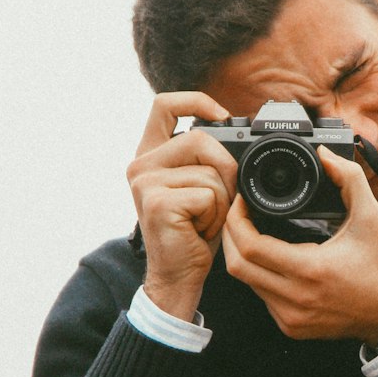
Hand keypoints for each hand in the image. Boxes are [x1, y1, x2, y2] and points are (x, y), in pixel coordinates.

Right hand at [127, 92, 238, 319]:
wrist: (177, 275)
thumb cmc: (192, 232)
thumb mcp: (198, 185)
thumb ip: (204, 157)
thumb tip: (235, 130)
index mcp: (150, 155)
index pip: (164, 105)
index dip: (196, 101)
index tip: (222, 115)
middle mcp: (141, 165)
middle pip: (200, 139)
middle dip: (226, 169)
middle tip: (219, 201)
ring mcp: (146, 183)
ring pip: (210, 171)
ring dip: (221, 201)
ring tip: (204, 220)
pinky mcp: (158, 202)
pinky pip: (208, 195)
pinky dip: (215, 216)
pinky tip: (198, 230)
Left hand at [221, 144, 377, 342]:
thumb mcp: (370, 217)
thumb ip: (350, 179)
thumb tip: (326, 155)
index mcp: (310, 269)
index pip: (250, 246)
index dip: (237, 220)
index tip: (242, 202)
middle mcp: (296, 297)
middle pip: (237, 265)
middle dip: (230, 236)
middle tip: (238, 216)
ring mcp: (291, 317)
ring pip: (247, 283)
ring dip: (244, 256)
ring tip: (252, 234)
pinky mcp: (292, 328)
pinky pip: (261, 298)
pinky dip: (259, 278)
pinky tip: (271, 261)